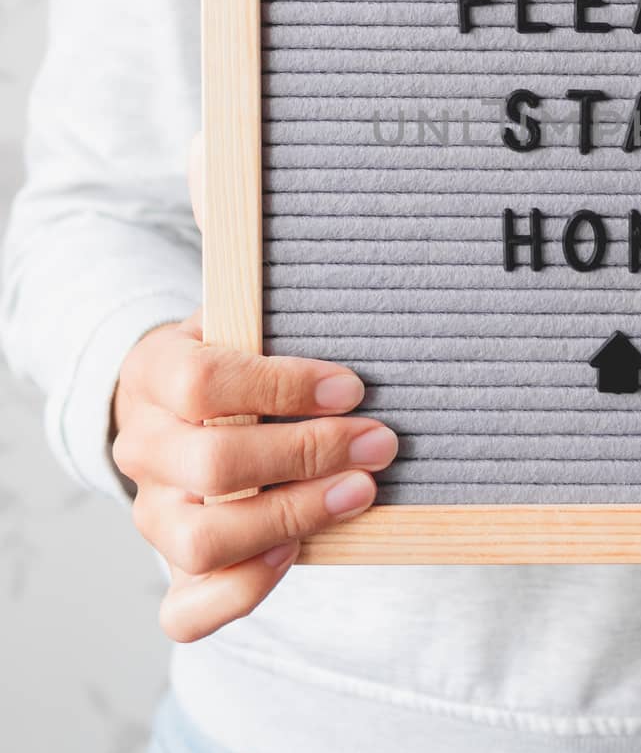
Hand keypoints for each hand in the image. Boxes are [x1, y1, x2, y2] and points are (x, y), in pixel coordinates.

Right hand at [111, 132, 397, 642]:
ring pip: (197, 542)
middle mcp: (147, 445)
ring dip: (291, 522)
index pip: (205, 385)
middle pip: (207, 471)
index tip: (356, 381)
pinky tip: (296, 560)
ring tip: (362, 492)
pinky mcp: (176, 566)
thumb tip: (212, 143)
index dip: (281, 387)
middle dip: (304, 456)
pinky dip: (239, 595)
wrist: (180, 404)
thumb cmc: (232, 341)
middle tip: (381, 441)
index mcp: (159, 369)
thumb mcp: (235, 286)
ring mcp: (156, 511)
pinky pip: (184, 610)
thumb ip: (226, 220)